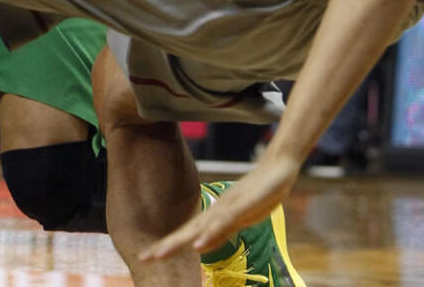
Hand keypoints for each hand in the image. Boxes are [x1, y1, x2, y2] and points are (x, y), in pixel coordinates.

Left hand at [141, 151, 301, 260]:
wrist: (279, 167)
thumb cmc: (259, 192)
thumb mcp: (239, 219)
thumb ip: (220, 233)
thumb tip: (199, 247)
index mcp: (215, 215)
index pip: (186, 233)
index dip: (167, 245)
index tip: (147, 256)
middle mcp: (217, 210)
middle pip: (187, 231)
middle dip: (166, 246)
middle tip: (144, 257)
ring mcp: (229, 207)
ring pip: (200, 227)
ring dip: (180, 241)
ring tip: (161, 253)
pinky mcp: (243, 205)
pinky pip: (224, 222)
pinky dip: (210, 234)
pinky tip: (198, 244)